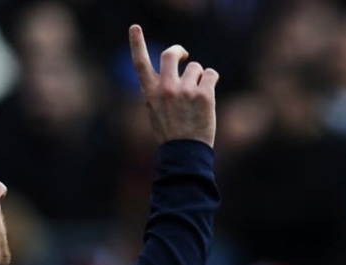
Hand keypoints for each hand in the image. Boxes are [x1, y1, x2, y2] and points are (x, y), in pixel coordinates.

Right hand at [129, 24, 217, 146]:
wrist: (185, 154)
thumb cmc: (170, 134)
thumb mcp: (155, 112)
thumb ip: (158, 92)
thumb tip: (170, 74)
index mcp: (151, 93)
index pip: (140, 63)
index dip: (136, 43)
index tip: (134, 28)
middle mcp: (166, 88)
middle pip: (171, 54)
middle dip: (179, 51)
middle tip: (184, 55)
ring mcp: (186, 91)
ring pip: (196, 67)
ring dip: (199, 77)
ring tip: (196, 97)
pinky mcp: (204, 95)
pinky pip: (211, 74)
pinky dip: (211, 81)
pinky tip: (207, 96)